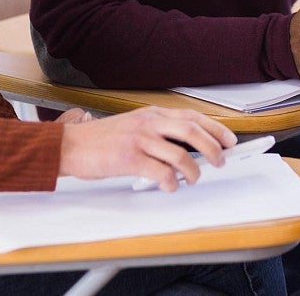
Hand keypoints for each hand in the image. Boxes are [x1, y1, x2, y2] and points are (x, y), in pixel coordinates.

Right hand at [57, 106, 235, 191]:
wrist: (70, 145)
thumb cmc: (101, 140)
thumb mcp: (133, 126)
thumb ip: (158, 132)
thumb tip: (187, 148)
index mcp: (152, 114)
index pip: (192, 116)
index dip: (215, 128)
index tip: (229, 140)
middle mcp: (148, 123)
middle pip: (192, 131)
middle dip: (213, 148)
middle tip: (221, 161)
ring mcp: (139, 140)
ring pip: (180, 154)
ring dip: (194, 170)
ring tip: (193, 179)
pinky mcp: (130, 158)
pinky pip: (161, 172)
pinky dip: (172, 182)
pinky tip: (170, 186)